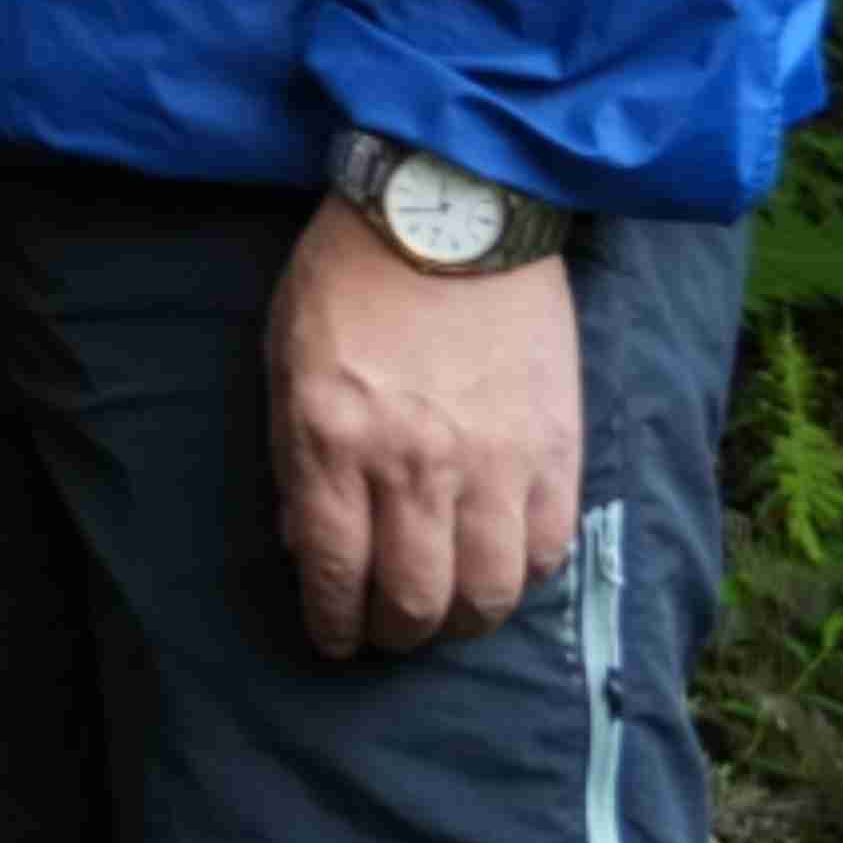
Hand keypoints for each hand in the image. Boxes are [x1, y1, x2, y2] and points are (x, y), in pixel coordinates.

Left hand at [265, 195, 579, 659]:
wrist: (451, 205)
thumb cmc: (352, 272)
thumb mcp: (288, 354)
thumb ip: (295, 453)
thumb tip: (309, 540)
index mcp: (335, 437)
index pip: (334, 570)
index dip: (333, 620)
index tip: (334, 637)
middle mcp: (414, 464)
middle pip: (414, 599)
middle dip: (395, 634)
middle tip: (389, 632)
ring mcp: (492, 461)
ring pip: (487, 593)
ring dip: (463, 621)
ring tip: (447, 614)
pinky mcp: (555, 448)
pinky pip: (546, 549)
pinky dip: (522, 576)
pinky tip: (499, 568)